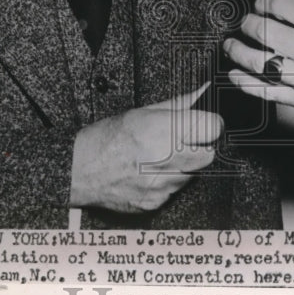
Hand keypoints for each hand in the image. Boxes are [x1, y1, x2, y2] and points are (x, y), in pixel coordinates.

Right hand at [69, 83, 221, 212]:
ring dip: (185, 166)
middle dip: (200, 147)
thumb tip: (202, 92)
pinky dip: (169, 181)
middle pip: (209, 154)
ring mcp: (162, 184)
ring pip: (194, 174)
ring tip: (161, 157)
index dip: (210, 124)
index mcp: (164, 130)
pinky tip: (152, 172)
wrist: (80, 170)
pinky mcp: (156, 202)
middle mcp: (167, 158)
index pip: (213, 127)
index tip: (204, 124)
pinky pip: (176, 190)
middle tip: (182, 142)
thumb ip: (179, 104)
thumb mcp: (143, 111)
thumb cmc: (107, 138)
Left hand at [223, 0, 293, 127]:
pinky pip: (264, 90)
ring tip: (230, 44)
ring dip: (237, 49)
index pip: (280, 4)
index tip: (262, 1)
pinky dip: (245, 81)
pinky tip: (235, 74)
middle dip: (248, 22)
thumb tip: (287, 10)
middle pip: (262, 30)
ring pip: (256, 60)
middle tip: (245, 20)